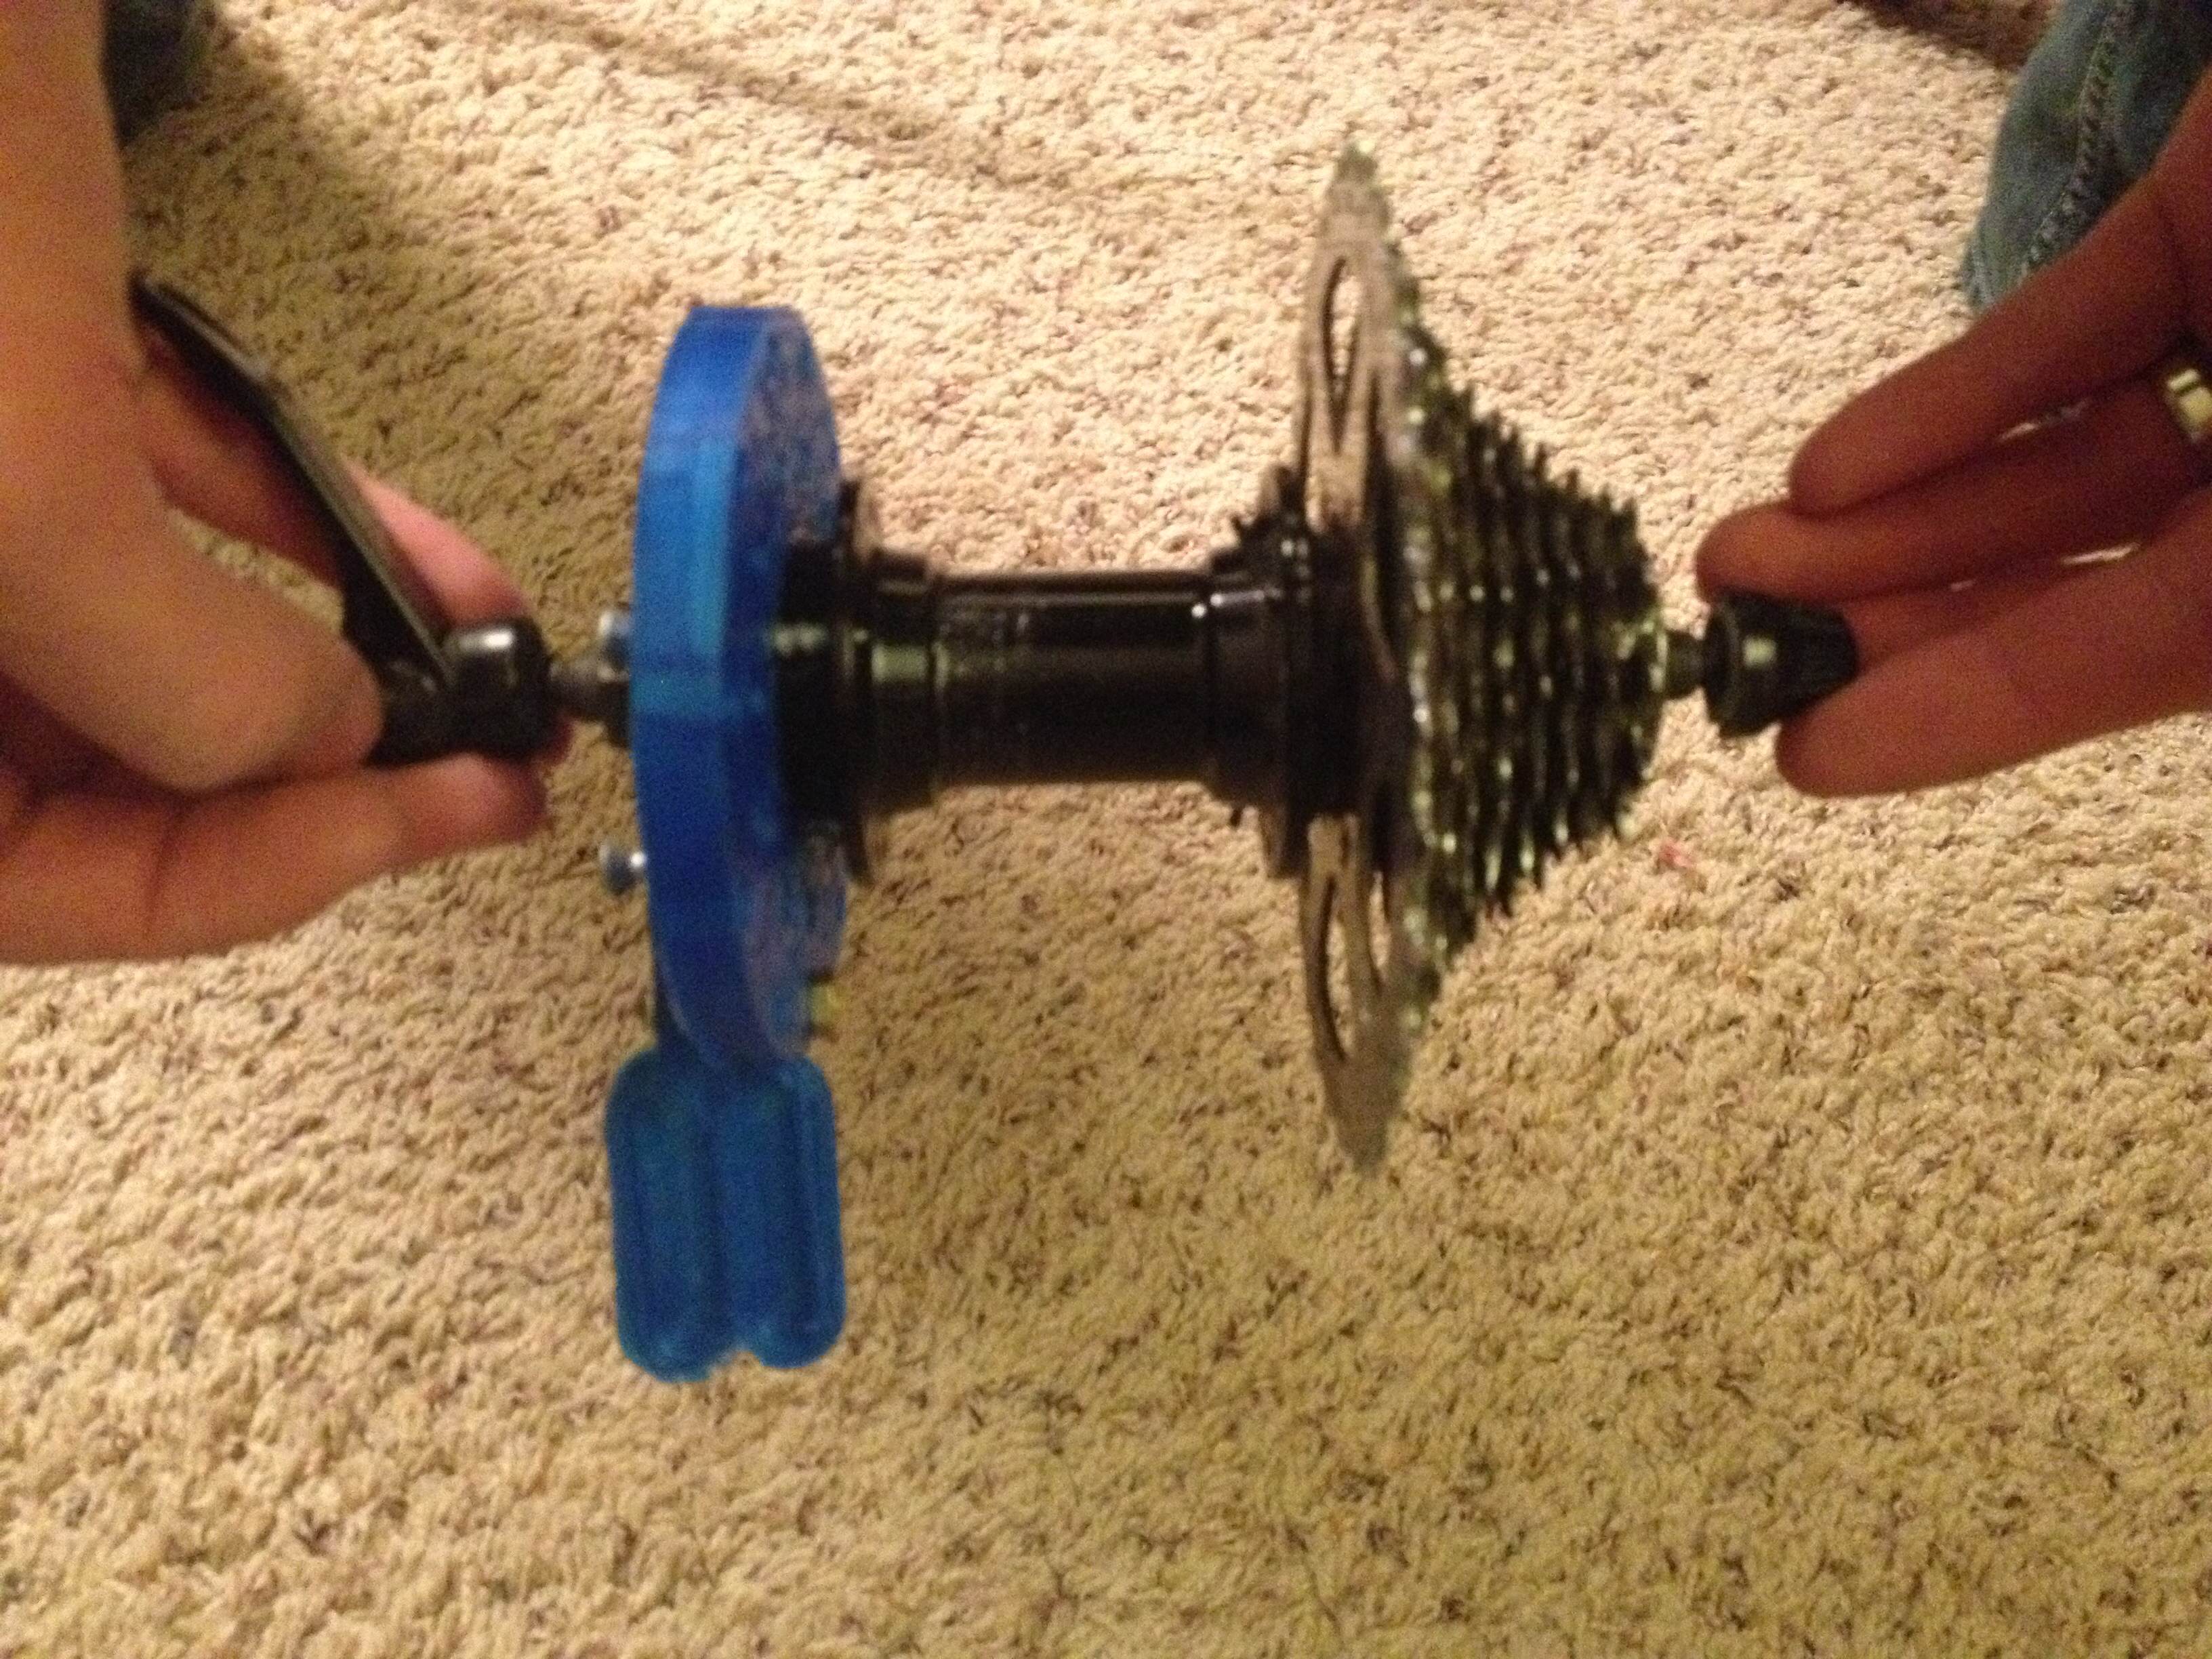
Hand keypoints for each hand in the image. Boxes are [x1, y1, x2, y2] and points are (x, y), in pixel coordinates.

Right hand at [0, 4, 546, 963]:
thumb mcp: (16, 495)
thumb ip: (181, 674)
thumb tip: (326, 743)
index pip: (33, 888)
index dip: (243, 879)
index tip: (423, 820)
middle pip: (98, 778)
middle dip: (307, 774)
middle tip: (483, 771)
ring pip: (147, 640)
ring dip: (335, 658)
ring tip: (497, 679)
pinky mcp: (9, 388)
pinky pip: (160, 502)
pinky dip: (299, 531)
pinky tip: (437, 569)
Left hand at [1697, 71, 2211, 796]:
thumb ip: (2185, 607)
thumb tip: (2136, 656)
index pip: (2140, 657)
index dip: (1975, 714)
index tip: (1812, 758)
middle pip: (2081, 574)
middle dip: (1904, 614)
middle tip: (1742, 651)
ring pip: (2056, 463)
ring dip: (1893, 515)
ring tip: (1739, 561)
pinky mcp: (2211, 228)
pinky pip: (2078, 328)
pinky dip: (1963, 392)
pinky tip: (1833, 464)